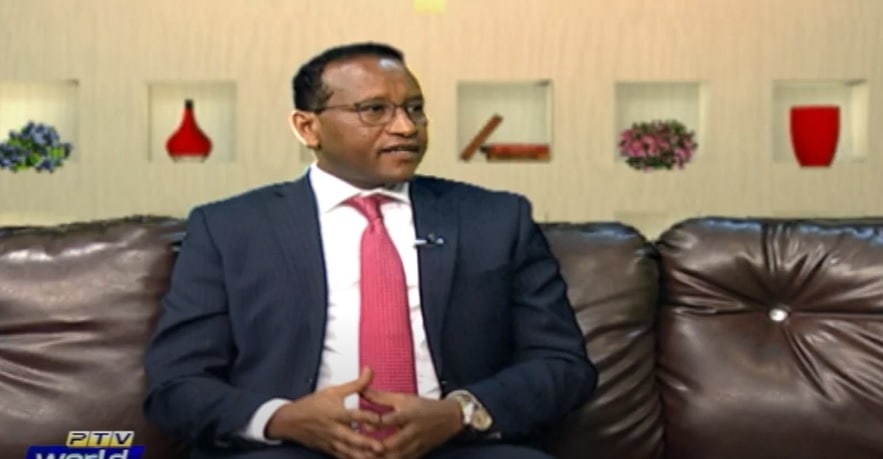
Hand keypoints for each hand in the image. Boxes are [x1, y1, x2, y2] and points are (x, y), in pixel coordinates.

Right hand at [266, 368, 384, 458]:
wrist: (290, 421)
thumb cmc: (312, 405)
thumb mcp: (333, 391)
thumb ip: (356, 384)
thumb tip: (370, 371)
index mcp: (337, 413)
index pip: (355, 415)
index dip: (368, 417)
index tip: (382, 419)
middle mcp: (335, 429)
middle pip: (352, 438)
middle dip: (367, 444)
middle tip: (381, 448)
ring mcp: (332, 442)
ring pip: (349, 452)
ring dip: (362, 455)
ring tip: (377, 458)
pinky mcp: (330, 451)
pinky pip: (343, 457)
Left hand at [361, 389, 463, 458]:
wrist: (450, 418)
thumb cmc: (425, 407)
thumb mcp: (404, 398)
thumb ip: (381, 397)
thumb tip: (361, 391)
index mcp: (408, 414)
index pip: (388, 420)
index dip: (372, 423)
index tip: (358, 422)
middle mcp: (412, 432)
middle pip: (391, 445)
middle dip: (374, 448)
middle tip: (357, 446)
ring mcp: (416, 446)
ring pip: (395, 457)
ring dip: (380, 457)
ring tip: (364, 455)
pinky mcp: (418, 455)